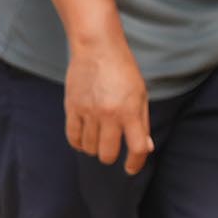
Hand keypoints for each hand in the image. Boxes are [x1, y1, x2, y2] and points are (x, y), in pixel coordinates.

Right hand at [65, 39, 153, 174]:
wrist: (98, 49)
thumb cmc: (124, 71)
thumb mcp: (141, 94)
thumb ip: (142, 122)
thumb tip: (146, 147)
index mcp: (130, 111)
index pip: (137, 148)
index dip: (135, 163)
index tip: (131, 169)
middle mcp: (109, 114)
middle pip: (108, 153)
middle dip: (111, 157)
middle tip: (112, 152)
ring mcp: (88, 112)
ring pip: (89, 147)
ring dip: (94, 149)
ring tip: (99, 140)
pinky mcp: (72, 107)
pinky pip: (72, 136)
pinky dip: (78, 144)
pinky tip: (83, 141)